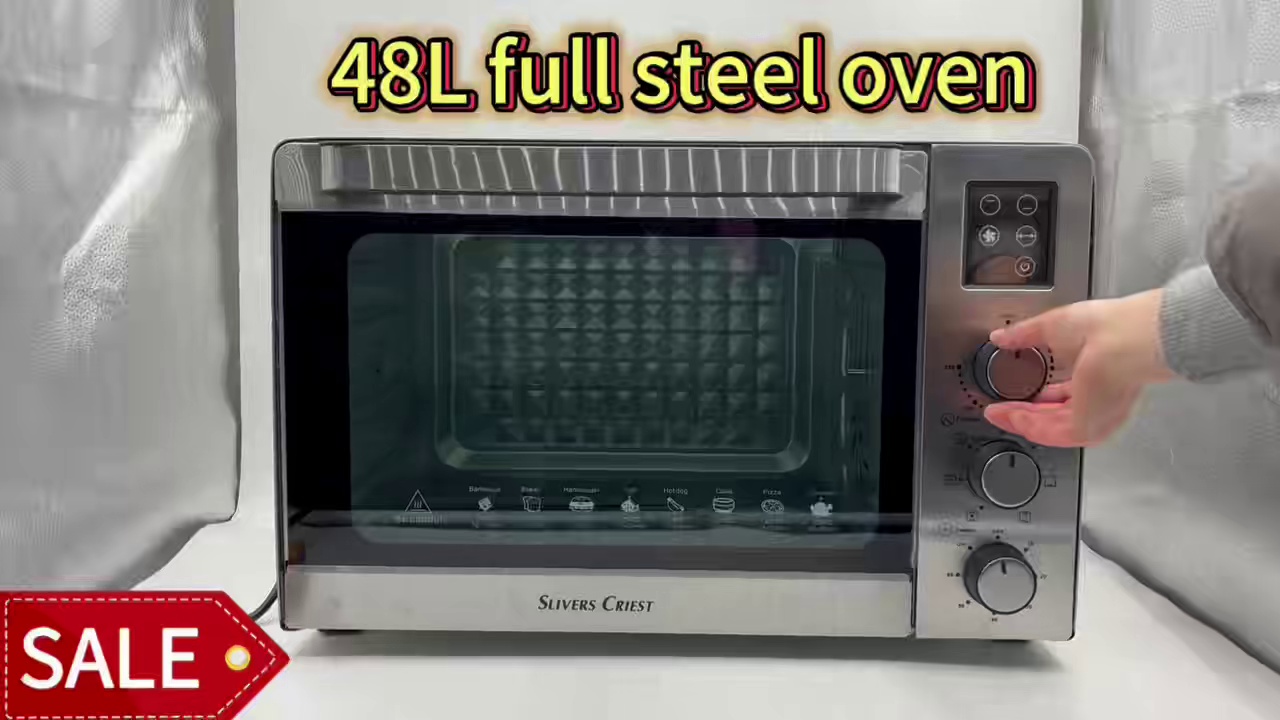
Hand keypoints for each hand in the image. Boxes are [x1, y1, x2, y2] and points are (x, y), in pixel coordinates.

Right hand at [983, 289, 1176, 446]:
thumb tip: (1002, 337)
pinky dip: (1024, 424)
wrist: (1125, 341)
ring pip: (1048, 426)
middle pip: (1054, 414)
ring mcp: (1092, 415)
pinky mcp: (1085, 427)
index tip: (1019, 393)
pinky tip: (1008, 416)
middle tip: (1002, 408)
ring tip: (998, 413)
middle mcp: (1098, 400)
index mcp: (1100, 376)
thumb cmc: (1106, 327)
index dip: (1040, 395)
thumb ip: (1024, 334)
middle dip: (1025, 412)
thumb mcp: (1053, 325)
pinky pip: (1048, 432)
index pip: (1066, 394)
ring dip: (1019, 420)